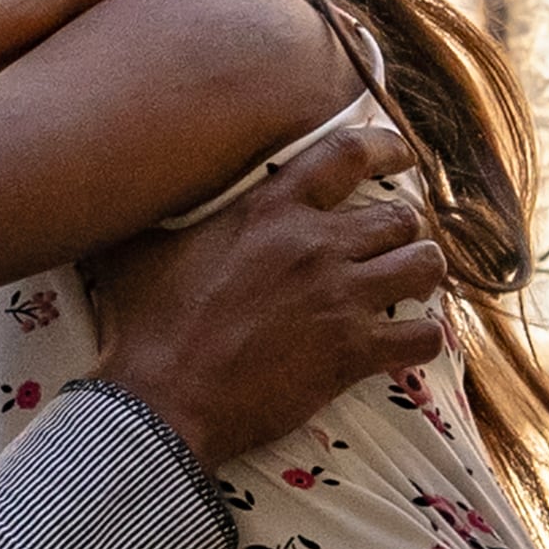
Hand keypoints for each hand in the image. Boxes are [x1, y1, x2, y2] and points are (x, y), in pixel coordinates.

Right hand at [84, 124, 447, 466]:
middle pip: (399, 215)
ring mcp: (340, 298)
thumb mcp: (140, 251)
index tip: (401, 154)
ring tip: (410, 285)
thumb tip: (123, 191)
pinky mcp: (353, 352)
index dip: (386, 147)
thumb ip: (153, 215)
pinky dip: (424, 339)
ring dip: (422, 273)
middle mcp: (315, 245)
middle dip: (403, 228)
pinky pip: (423, 336)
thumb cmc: (146, 326)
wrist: (164, 401)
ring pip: (424, 266)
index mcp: (270, 210)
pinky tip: (410, 342)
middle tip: (392, 244)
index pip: (349, 153)